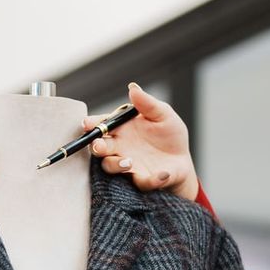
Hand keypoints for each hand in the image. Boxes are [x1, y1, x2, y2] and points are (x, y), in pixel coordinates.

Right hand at [89, 82, 198, 199]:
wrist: (181, 158)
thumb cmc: (169, 134)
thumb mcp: (163, 114)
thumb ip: (147, 103)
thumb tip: (133, 87)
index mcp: (121, 128)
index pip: (102, 125)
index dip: (92, 124)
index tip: (88, 123)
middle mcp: (119, 147)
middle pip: (99, 147)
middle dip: (97, 146)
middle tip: (99, 146)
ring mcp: (128, 165)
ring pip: (110, 166)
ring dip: (116, 164)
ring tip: (129, 161)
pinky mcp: (141, 180)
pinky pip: (141, 182)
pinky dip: (151, 179)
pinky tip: (162, 174)